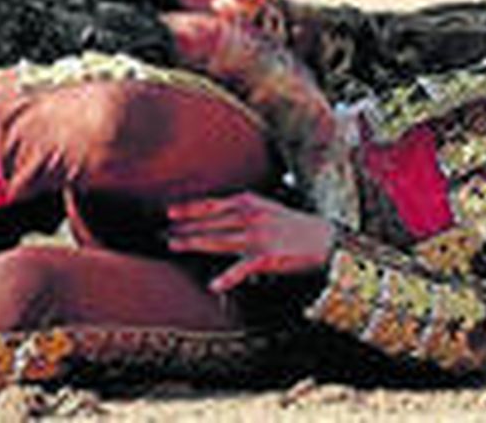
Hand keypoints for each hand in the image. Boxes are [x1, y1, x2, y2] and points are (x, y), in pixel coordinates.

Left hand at [167, 192, 334, 292]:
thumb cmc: (291, 225)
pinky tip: (213, 285)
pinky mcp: (267, 258)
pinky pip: (243, 269)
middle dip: (184, 227)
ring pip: (218, 240)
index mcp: (249, 201)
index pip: (212, 204)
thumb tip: (217, 211)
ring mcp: (258, 237)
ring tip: (174, 245)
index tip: (169, 212)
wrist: (324, 239)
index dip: (189, 208)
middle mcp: (251, 216)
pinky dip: (228, 277)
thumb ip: (241, 208)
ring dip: (194, 243)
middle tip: (162, 233)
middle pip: (210, 222)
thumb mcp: (265, 207)